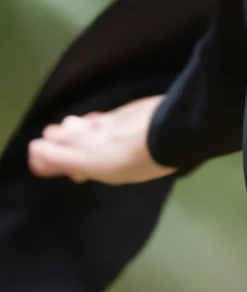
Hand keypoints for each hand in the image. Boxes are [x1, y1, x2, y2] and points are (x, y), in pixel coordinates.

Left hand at [26, 95, 175, 184]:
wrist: (166, 133)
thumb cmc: (129, 154)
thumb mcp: (93, 161)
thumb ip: (63, 156)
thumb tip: (35, 150)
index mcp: (103, 171)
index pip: (75, 168)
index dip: (54, 161)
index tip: (37, 153)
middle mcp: (108, 156)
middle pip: (78, 151)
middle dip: (60, 145)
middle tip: (46, 136)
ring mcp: (115, 138)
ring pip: (87, 136)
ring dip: (70, 132)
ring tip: (56, 128)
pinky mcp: (122, 120)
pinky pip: (99, 123)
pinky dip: (86, 123)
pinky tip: (78, 120)